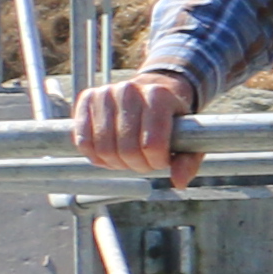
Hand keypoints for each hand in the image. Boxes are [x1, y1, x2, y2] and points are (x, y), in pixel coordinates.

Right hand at [70, 68, 199, 186]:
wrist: (147, 95)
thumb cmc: (170, 120)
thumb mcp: (189, 138)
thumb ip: (188, 161)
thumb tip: (179, 183)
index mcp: (159, 96)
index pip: (152, 145)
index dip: (157, 163)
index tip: (161, 161)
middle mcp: (129, 90)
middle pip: (127, 149)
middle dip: (137, 165)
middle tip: (144, 162)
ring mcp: (105, 93)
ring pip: (104, 148)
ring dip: (116, 163)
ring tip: (128, 158)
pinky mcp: (86, 99)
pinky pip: (84, 142)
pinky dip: (96, 157)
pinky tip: (110, 154)